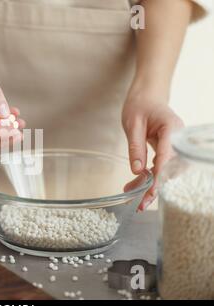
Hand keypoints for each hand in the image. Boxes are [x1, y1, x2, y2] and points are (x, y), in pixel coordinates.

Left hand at [122, 94, 183, 210]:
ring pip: (166, 172)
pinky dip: (148, 179)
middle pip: (171, 168)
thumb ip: (135, 147)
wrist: (148, 96)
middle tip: (141, 203)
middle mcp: (179, 139)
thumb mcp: (132, 124)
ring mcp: (176, 146)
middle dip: (157, 187)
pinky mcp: (169, 151)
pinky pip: (161, 168)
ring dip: (151, 187)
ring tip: (135, 201)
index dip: (161, 173)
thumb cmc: (140, 105)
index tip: (152, 189)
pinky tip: (134, 187)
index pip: (169, 154)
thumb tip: (137, 171)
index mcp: (172, 128)